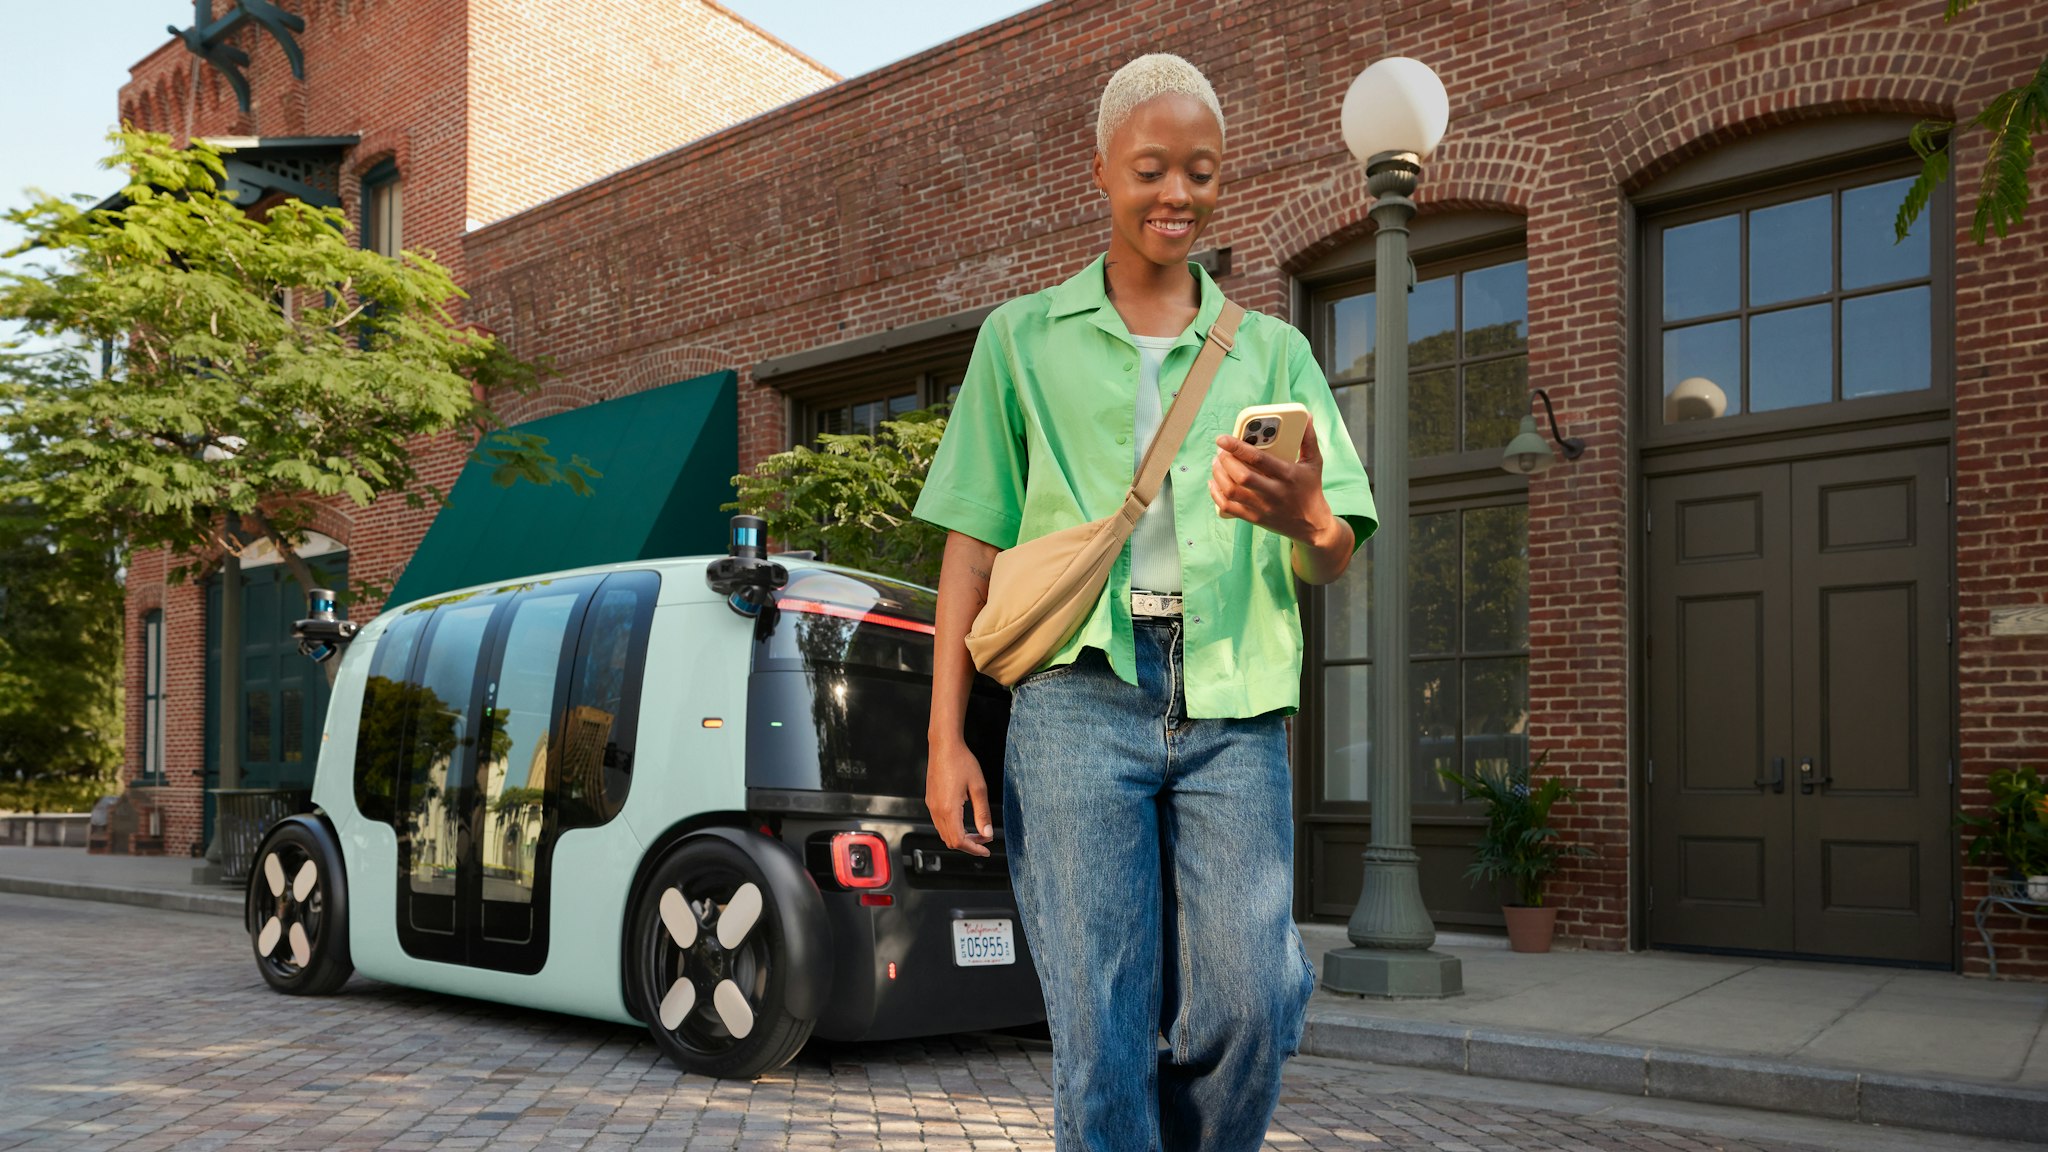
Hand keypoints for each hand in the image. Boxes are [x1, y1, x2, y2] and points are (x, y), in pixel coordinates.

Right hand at [926, 739, 993, 856]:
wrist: (944, 745)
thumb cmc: (962, 762)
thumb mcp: (978, 788)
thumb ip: (982, 813)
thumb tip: (987, 833)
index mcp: (948, 809)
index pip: (959, 840)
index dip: (974, 849)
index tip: (986, 849)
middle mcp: (936, 810)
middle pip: (950, 841)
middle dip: (969, 845)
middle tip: (985, 840)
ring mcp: (931, 806)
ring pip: (944, 833)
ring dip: (961, 837)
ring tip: (977, 832)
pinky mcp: (930, 801)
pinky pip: (940, 823)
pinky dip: (953, 829)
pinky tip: (965, 822)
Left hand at [1210, 416, 1340, 545]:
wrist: (1312, 525)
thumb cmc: (1311, 489)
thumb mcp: (1314, 462)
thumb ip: (1308, 438)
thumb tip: (1306, 415)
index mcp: (1288, 475)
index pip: (1259, 459)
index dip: (1237, 447)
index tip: (1222, 439)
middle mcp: (1274, 493)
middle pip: (1242, 477)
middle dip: (1225, 461)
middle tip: (1220, 451)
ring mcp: (1263, 507)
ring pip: (1232, 492)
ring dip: (1218, 475)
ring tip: (1216, 463)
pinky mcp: (1254, 518)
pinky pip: (1228, 507)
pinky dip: (1216, 494)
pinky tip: (1214, 482)